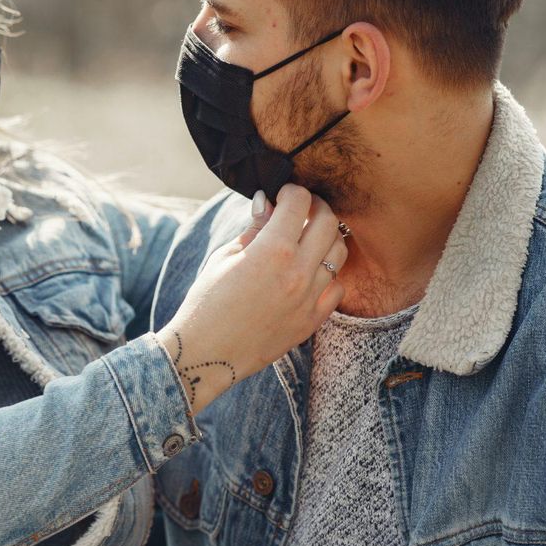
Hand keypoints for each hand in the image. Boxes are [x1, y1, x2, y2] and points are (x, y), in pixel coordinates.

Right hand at [156, 185, 346, 412]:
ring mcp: (309, 298)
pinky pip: (337, 288)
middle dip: (315, 207)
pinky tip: (308, 274)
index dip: (291, 191)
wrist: (207, 354)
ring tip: (307, 240)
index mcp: (272, 250)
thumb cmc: (207, 302)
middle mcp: (297, 272)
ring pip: (338, 253)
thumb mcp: (225, 257)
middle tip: (300, 210)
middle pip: (328, 221)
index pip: (299, 202)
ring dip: (326, 239)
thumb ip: (255, 228)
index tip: (283, 195)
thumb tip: (269, 203)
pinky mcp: (311, 321)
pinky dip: (327, 275)